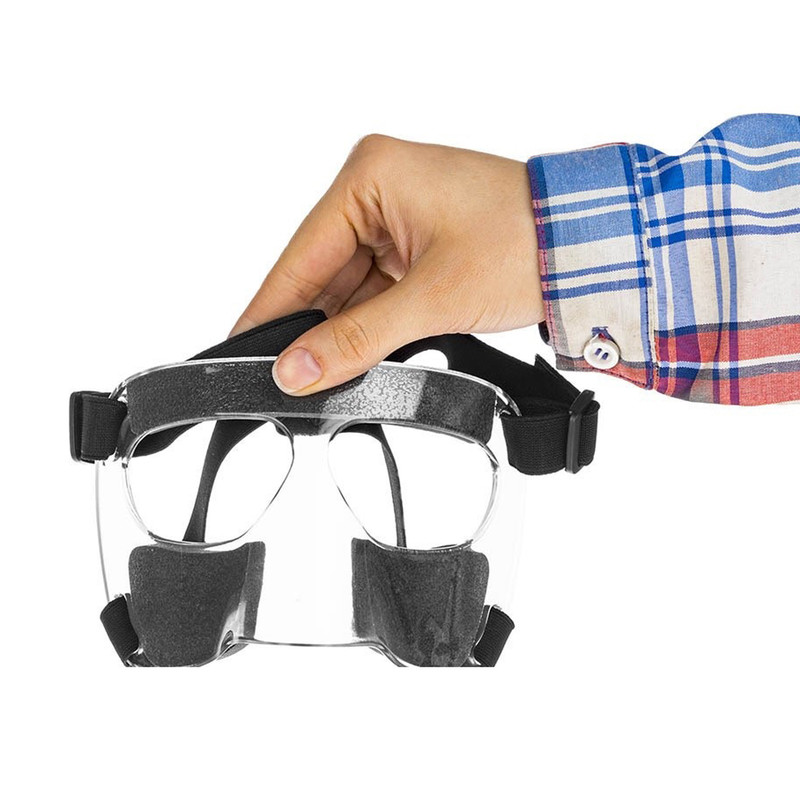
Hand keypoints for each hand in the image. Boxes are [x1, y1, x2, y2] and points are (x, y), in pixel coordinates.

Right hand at [231, 134, 543, 394]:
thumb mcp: (432, 298)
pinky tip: (361, 355)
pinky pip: (375, 291)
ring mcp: (396, 218)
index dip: (271, 310)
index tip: (241, 349)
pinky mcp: (416, 244)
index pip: (301, 255)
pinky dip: (370, 326)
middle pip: (321, 274)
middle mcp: (377, 190)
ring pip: (348, 288)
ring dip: (344, 331)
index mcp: (370, 176)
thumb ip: (359, 338)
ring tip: (331, 372)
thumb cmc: (525, 244)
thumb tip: (297, 369)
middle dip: (311, 328)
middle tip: (289, 378)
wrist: (591, 247)